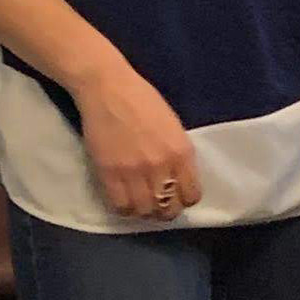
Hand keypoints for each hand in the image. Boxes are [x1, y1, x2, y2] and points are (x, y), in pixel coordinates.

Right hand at [75, 59, 202, 221]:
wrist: (107, 87)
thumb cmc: (142, 100)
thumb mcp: (173, 126)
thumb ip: (178, 154)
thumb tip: (178, 179)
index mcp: (182, 152)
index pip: (192, 195)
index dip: (185, 201)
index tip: (178, 197)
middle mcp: (162, 165)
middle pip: (168, 208)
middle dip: (165, 211)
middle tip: (158, 205)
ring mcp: (135, 171)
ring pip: (144, 211)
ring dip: (144, 212)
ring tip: (140, 204)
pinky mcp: (109, 173)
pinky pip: (121, 205)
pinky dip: (124, 209)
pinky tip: (125, 202)